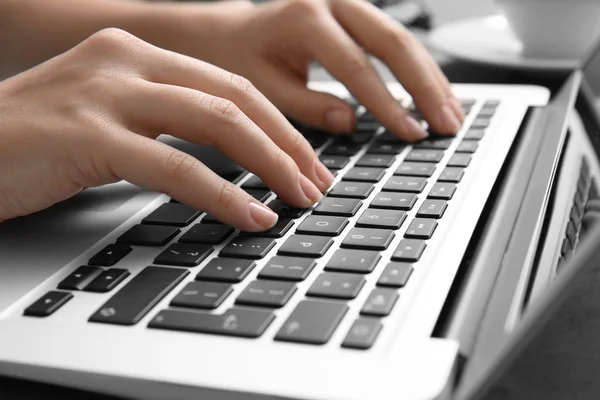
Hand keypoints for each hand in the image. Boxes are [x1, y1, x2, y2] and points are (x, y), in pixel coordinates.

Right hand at [0, 29, 332, 229]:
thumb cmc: (34, 140)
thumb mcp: (109, 114)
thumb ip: (163, 121)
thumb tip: (225, 157)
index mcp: (136, 52)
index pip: (230, 84)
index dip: (277, 125)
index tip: (305, 160)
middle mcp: (127, 59)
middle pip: (235, 99)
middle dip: (286, 144)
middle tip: (316, 182)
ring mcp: (107, 93)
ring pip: (217, 124)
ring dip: (269, 165)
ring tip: (299, 200)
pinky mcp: (89, 135)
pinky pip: (176, 167)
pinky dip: (223, 194)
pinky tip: (251, 215)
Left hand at [185, 0, 462, 139]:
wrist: (230, 32)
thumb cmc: (240, 59)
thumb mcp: (264, 87)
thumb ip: (308, 106)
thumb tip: (351, 123)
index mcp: (305, 19)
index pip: (357, 66)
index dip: (388, 103)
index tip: (410, 133)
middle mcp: (332, 2)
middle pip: (393, 42)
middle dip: (425, 87)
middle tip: (447, 124)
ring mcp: (347, 3)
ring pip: (401, 39)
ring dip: (430, 78)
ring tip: (451, 113)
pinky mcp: (355, 14)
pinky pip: (393, 40)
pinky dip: (416, 69)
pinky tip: (433, 93)